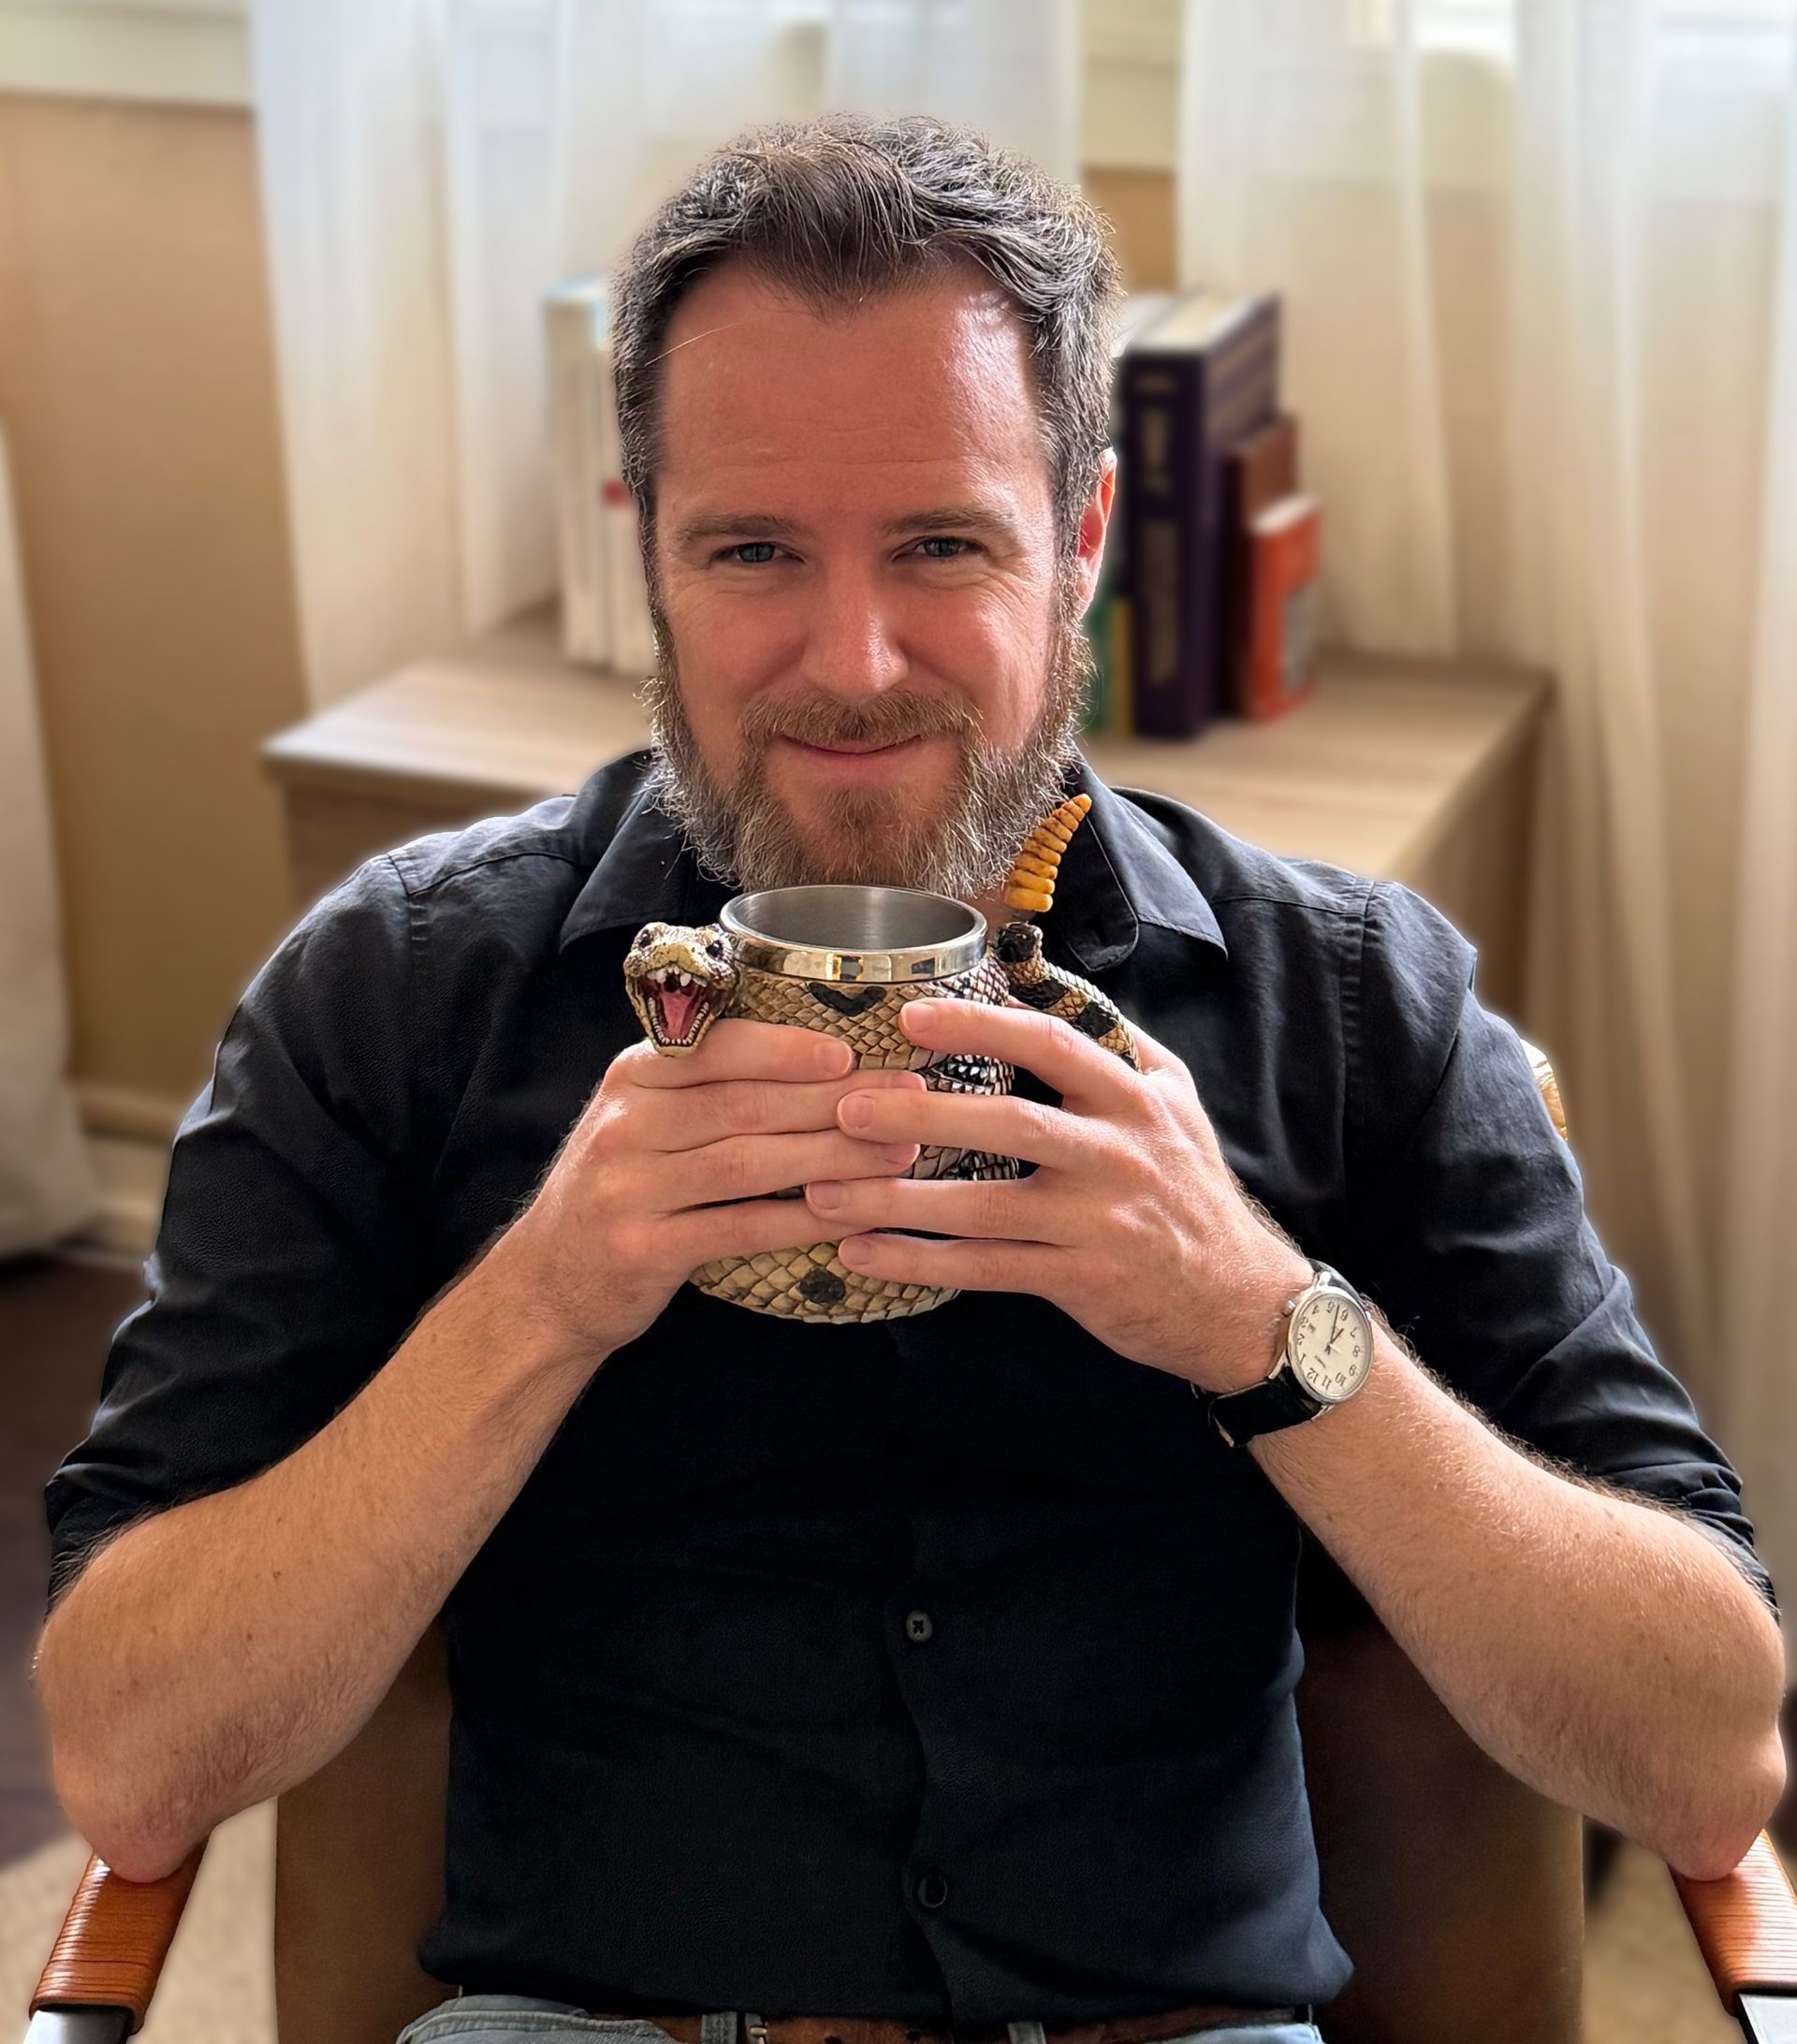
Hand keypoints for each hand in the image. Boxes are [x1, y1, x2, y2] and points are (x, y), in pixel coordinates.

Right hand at [502, 1021, 927, 1362]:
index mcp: (633, 1078)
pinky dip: (801, 1220)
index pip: (717, 1048)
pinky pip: (739, 1228)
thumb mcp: (644, 1121)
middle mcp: (627, 1125)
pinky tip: (850, 1216)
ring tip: (895, 1154)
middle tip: (905, 1101)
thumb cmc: (621, 1191)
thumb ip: (707, 1088)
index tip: (852, 1053)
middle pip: (745, 1105)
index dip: (787, 1050)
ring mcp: (630, 1188)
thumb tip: (822, 1062)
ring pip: (749, 1163)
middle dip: (833, 1101)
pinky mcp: (644, 1248)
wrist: (547, 1283)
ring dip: (831, 1156)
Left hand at [802, 996, 1311, 1393]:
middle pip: (1010, 1123)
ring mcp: (1098, 1222)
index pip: (1052, 1045)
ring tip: (825, 1190)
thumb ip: (1115, 1044)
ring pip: (983, 1206)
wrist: (1240, 1299)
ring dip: (897, 1198)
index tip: (911, 1017)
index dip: (980, 1027)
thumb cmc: (1189, 1189)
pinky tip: (862, 1253)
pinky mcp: (1080, 1280)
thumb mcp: (1175, 1102)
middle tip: (847, 1106)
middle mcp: (1117, 1155)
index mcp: (1133, 1098)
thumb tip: (1034, 986)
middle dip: (921, 1113)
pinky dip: (919, 1261)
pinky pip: (985, 1269)